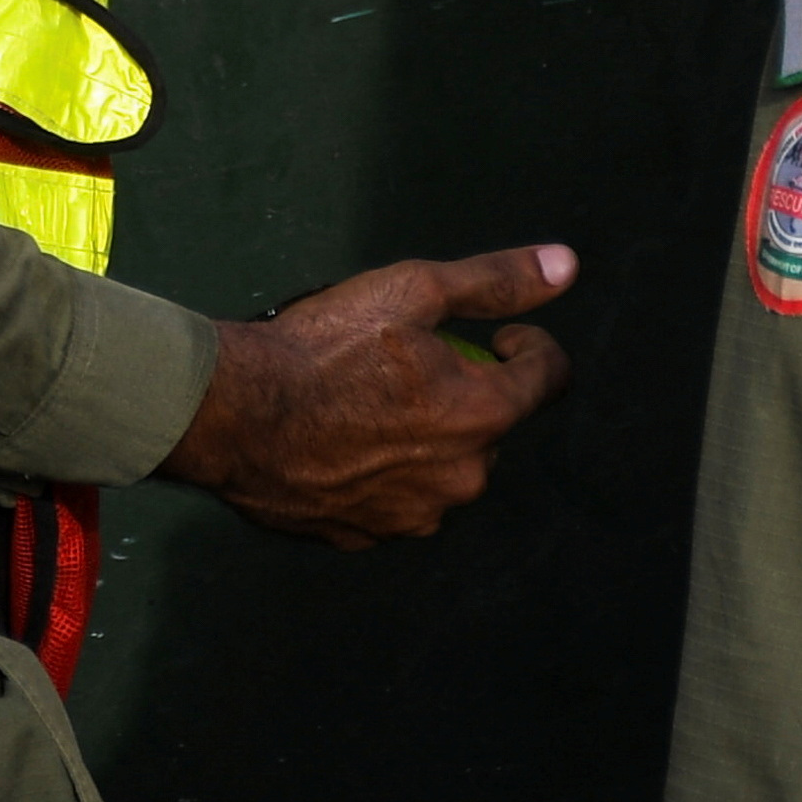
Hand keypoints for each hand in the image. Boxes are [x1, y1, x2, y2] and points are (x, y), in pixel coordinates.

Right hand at [156, 245, 574, 546]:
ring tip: (362, 402)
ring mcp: (417, 515)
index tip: (496, 335)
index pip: (548, 379)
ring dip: (423, 438)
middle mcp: (464, 477)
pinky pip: (396, 499)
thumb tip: (566, 265)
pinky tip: (338, 441)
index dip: (527, 346)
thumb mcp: (413, 289)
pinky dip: (380, 472)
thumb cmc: (323, 345)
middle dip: (464, 395)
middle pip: (489, 427)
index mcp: (484, 415)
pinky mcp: (370, 536)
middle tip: (402, 364)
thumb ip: (494, 281)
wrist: (234, 413)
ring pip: (443, 467)